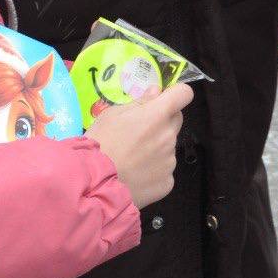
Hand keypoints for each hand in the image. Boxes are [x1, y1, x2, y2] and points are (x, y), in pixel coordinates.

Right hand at [86, 83, 192, 207]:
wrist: (94, 185)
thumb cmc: (99, 144)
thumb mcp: (111, 115)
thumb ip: (139, 102)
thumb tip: (156, 92)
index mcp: (157, 115)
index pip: (183, 94)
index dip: (176, 94)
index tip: (164, 99)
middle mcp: (168, 137)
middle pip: (176, 120)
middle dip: (162, 121)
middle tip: (139, 131)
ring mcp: (170, 161)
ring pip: (168, 146)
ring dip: (156, 147)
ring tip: (131, 157)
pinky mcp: (167, 182)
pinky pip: (164, 169)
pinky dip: (154, 170)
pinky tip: (135, 173)